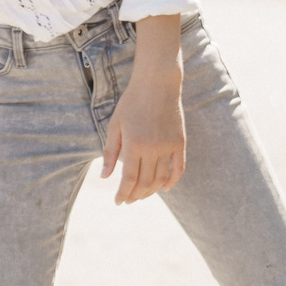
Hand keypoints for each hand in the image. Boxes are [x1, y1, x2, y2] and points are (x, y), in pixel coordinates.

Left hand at [101, 19, 185, 203]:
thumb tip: (105, 177)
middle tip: (128, 200)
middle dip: (135, 196)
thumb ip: (111, 152)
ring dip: (151, 191)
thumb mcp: (115, 125)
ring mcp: (168, 146)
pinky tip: (164, 188)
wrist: (157, 84)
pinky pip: (178, 169)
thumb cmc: (131, 103)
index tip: (118, 201)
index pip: (129, 179)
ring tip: (141, 195)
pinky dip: (172, 181)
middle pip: (145, 183)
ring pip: (161, 179)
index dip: (123, 193)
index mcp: (134, 144)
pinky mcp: (180, 143)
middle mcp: (153, 148)